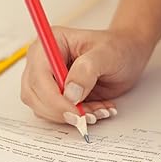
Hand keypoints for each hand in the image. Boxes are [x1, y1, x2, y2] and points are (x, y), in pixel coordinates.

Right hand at [20, 26, 153, 126]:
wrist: (127, 55)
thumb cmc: (117, 48)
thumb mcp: (107, 54)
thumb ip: (87, 70)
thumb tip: (70, 93)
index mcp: (50, 43)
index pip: (38, 75)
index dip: (52, 98)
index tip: (74, 110)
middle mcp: (43, 61)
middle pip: (33, 95)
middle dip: (59, 111)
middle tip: (86, 116)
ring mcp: (47, 79)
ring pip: (42, 108)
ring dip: (70, 116)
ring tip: (97, 110)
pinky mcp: (55, 95)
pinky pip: (55, 114)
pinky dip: (76, 118)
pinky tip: (95, 110)